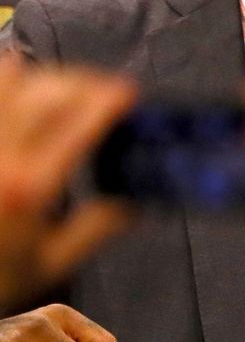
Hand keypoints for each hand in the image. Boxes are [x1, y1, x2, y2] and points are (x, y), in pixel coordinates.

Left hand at [0, 59, 134, 313]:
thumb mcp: (48, 264)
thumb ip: (94, 229)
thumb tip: (134, 203)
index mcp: (28, 185)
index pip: (77, 123)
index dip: (108, 100)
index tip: (130, 93)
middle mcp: (0, 154)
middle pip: (46, 91)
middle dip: (83, 82)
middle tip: (104, 91)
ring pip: (10, 81)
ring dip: (43, 77)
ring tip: (62, 88)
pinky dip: (8, 80)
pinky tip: (19, 82)